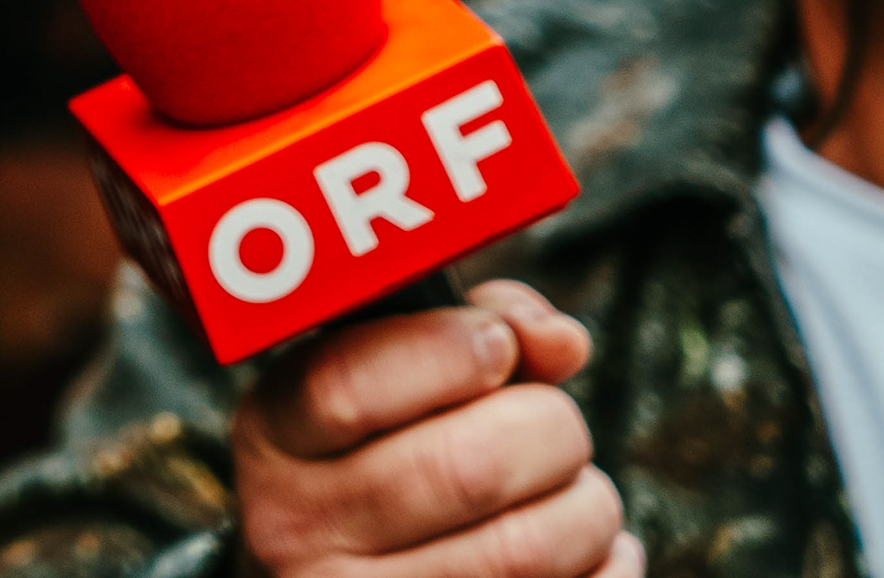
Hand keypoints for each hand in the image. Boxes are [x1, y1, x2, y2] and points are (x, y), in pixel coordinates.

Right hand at [234, 280, 636, 577]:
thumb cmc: (388, 458)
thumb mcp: (382, 383)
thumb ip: (466, 330)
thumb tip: (561, 340)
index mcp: (275, 444)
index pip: (345, 387)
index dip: (445, 350)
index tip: (496, 345)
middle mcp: (299, 538)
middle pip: (469, 466)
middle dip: (549, 426)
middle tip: (549, 427)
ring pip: (534, 547)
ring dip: (586, 504)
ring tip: (562, 494)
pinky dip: (608, 566)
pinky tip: (577, 554)